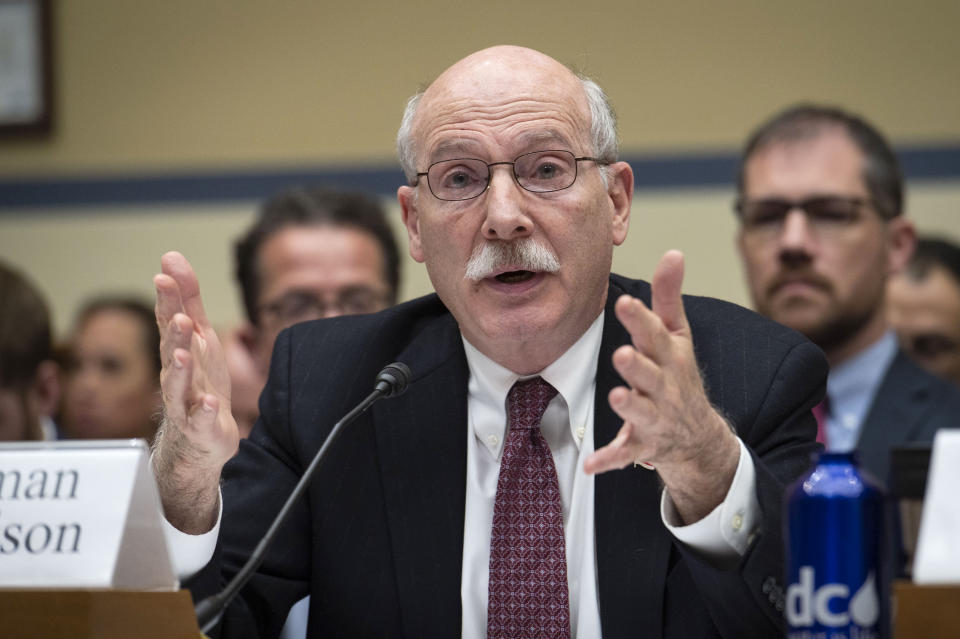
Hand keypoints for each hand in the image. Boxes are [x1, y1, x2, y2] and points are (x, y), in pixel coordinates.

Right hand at [152, 251, 237, 532]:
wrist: (200, 438)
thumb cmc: (199, 380)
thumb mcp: (199, 336)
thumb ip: (188, 299)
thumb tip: (172, 257)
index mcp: (178, 350)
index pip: (169, 321)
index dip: (167, 299)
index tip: (164, 276)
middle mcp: (176, 375)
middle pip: (171, 352)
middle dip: (173, 334)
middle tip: (178, 316)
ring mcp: (185, 403)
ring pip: (178, 386)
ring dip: (181, 369)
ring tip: (185, 354)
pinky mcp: (200, 428)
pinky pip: (199, 420)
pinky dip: (203, 411)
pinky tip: (209, 403)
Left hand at [584, 250, 739, 522]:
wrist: (697, 435)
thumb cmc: (678, 373)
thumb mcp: (677, 334)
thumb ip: (669, 295)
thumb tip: (674, 251)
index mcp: (670, 356)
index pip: (656, 335)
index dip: (641, 320)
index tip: (624, 302)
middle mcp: (665, 387)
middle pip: (651, 374)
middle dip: (639, 366)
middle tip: (623, 354)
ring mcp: (656, 417)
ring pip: (642, 412)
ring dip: (630, 405)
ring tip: (615, 396)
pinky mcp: (642, 444)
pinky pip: (625, 453)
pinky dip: (609, 460)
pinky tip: (591, 466)